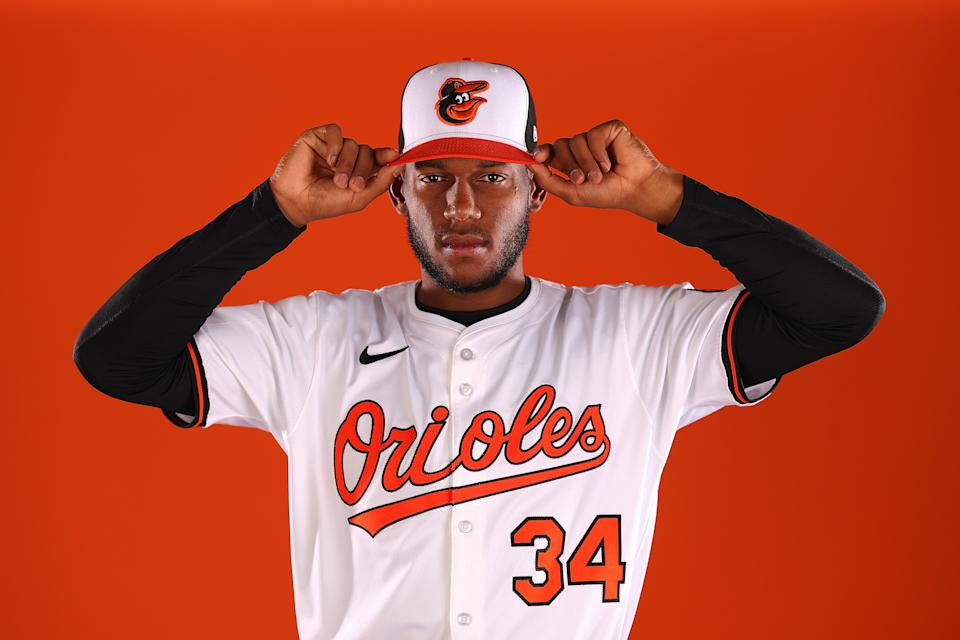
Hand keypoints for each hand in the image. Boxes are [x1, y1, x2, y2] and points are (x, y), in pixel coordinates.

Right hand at [268, 123, 400, 226]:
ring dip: (347, 163)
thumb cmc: (326, 203)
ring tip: (336, 179)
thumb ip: (381, 181)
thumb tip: (401, 163)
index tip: (394, 155)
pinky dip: (336, 145)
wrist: (296, 201)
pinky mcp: (317, 137)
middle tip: (351, 185)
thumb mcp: (359, 197)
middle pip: (368, 151)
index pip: (378, 157)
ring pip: (353, 143)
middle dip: (362, 169)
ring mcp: (332, 146)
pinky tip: (329, 160)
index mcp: (359, 170)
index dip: (387, 155)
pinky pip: (336, 131)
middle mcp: (347, 156)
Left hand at [529, 120, 683, 224]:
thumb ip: (548, 180)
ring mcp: (595, 137)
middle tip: (582, 179)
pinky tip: (610, 163)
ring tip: (601, 175)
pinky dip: (599, 153)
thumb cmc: (608, 193)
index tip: (536, 156)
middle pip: (559, 145)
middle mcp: (581, 148)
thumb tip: (529, 164)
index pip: (550, 151)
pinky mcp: (609, 129)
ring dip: (586, 163)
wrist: (635, 189)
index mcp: (570, 161)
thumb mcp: (572, 193)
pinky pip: (593, 135)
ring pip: (575, 141)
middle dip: (569, 165)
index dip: (541, 152)